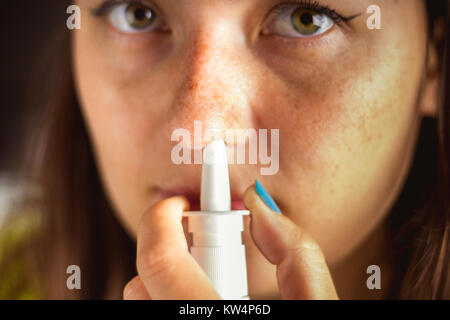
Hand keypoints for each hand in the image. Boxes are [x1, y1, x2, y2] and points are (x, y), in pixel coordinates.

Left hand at [123, 185, 337, 299]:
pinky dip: (167, 297)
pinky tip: (204, 296)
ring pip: (140, 300)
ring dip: (166, 278)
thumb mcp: (317, 306)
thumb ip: (299, 255)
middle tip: (206, 249)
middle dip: (173, 250)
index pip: (159, 259)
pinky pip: (152, 310)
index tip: (175, 201)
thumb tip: (262, 207)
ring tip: (209, 282)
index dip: (163, 217)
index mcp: (213, 315)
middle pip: (140, 281)